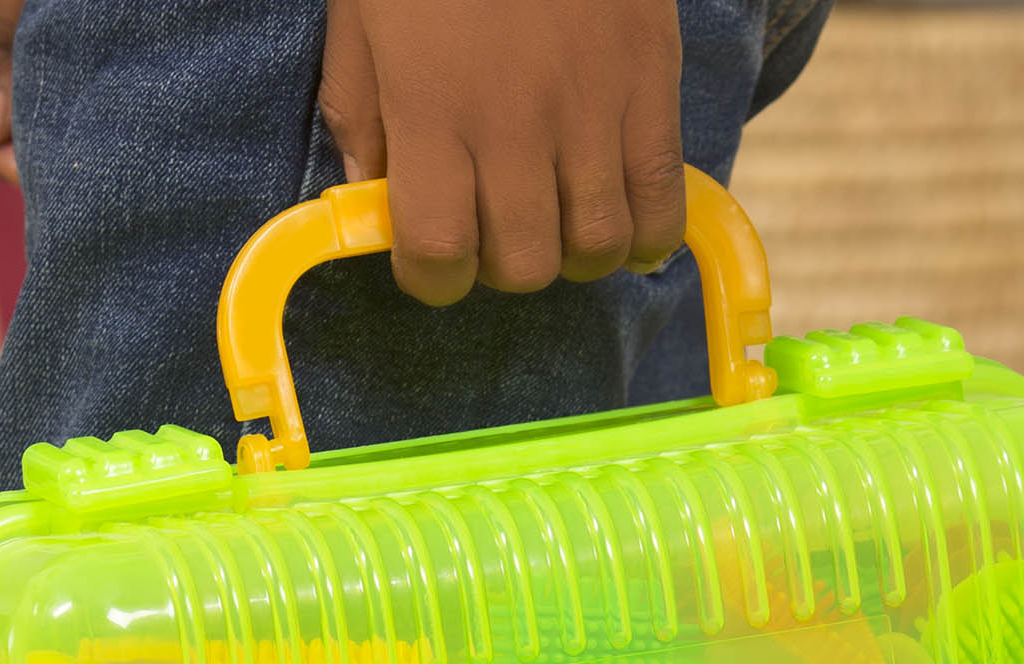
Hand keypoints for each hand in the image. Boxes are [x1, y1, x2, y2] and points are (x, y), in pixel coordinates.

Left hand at [318, 0, 684, 306]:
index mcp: (431, 107)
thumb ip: (359, 111)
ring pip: (596, 247)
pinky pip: (663, 200)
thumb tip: (369, 196)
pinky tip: (627, 223)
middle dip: (503, 266)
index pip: (439, 255)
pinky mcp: (651, 81)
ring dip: (573, 254)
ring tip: (561, 220)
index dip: (433, 277)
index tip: (434, 256)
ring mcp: (590, 105)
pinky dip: (647, 234)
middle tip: (497, 227)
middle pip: (522, 265)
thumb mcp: (363, 15)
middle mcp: (512, 121)